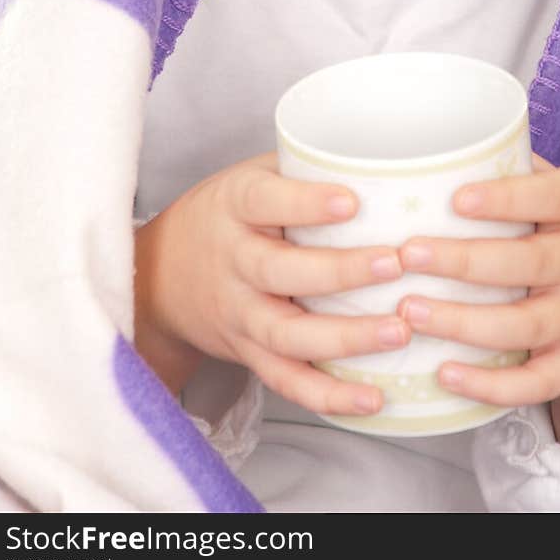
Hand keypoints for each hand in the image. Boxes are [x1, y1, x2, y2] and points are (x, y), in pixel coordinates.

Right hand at [134, 151, 410, 416]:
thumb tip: (385, 162)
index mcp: (234, 206)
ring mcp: (238, 314)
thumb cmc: (229, 214)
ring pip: (287, 334)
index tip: (353, 202)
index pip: (264, 201)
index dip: (306, 203)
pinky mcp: (248, 354)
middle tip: (394, 263)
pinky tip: (373, 397)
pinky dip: (328, 395)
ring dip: (345, 337)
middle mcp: (232, 262)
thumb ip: (304, 171)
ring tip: (398, 330)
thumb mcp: (253, 177)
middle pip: (279, 271)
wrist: (162, 277)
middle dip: (340, 271)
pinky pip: (287, 381)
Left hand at [393, 153, 559, 410]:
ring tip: (409, 311)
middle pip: (530, 262)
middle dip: (464, 260)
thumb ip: (508, 168)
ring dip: (464, 322)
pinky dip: (493, 385)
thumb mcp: (555, 190)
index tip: (456, 199)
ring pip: (526, 325)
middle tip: (407, 254)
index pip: (548, 196)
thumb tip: (430, 151)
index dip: (505, 199)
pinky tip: (445, 374)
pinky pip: (538, 382)